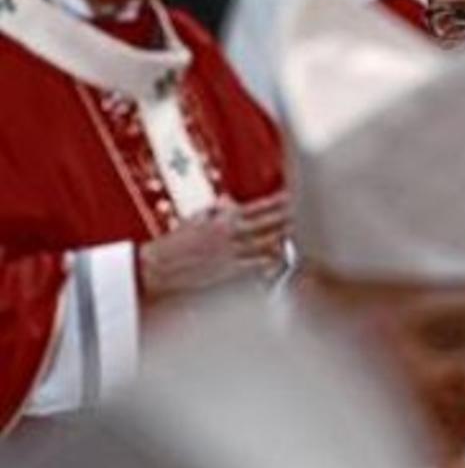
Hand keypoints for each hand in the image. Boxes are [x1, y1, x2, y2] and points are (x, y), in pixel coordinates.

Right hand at [138, 193, 290, 297]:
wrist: (159, 267)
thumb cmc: (175, 244)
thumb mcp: (194, 219)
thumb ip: (215, 210)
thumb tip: (228, 202)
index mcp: (223, 219)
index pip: (257, 207)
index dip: (276, 202)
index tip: (290, 197)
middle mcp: (231, 234)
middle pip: (268, 223)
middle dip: (286, 218)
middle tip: (301, 214)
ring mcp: (233, 252)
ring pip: (267, 243)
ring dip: (282, 237)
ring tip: (294, 233)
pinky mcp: (231, 270)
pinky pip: (258, 264)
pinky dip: (271, 260)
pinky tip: (280, 257)